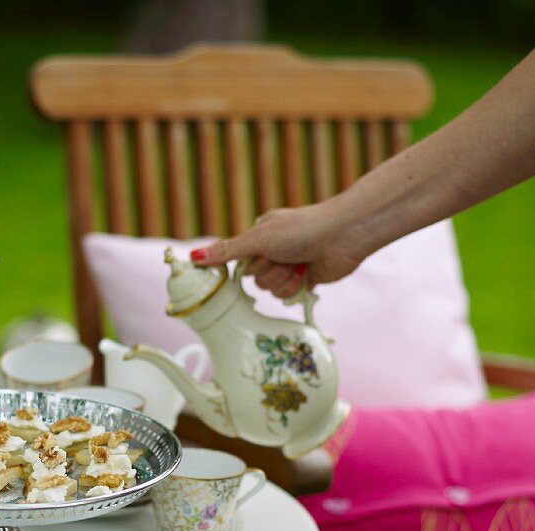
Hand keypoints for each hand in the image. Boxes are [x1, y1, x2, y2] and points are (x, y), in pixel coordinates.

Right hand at [191, 202, 364, 297]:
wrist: (341, 236)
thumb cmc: (302, 229)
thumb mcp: (258, 238)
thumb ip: (226, 251)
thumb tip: (192, 257)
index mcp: (259, 237)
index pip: (239, 263)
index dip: (250, 265)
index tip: (260, 259)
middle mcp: (272, 252)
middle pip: (255, 279)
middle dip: (271, 271)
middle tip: (285, 257)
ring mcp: (288, 267)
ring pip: (271, 290)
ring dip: (284, 279)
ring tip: (299, 264)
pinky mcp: (302, 281)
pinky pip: (286, 297)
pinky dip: (296, 288)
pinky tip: (306, 274)